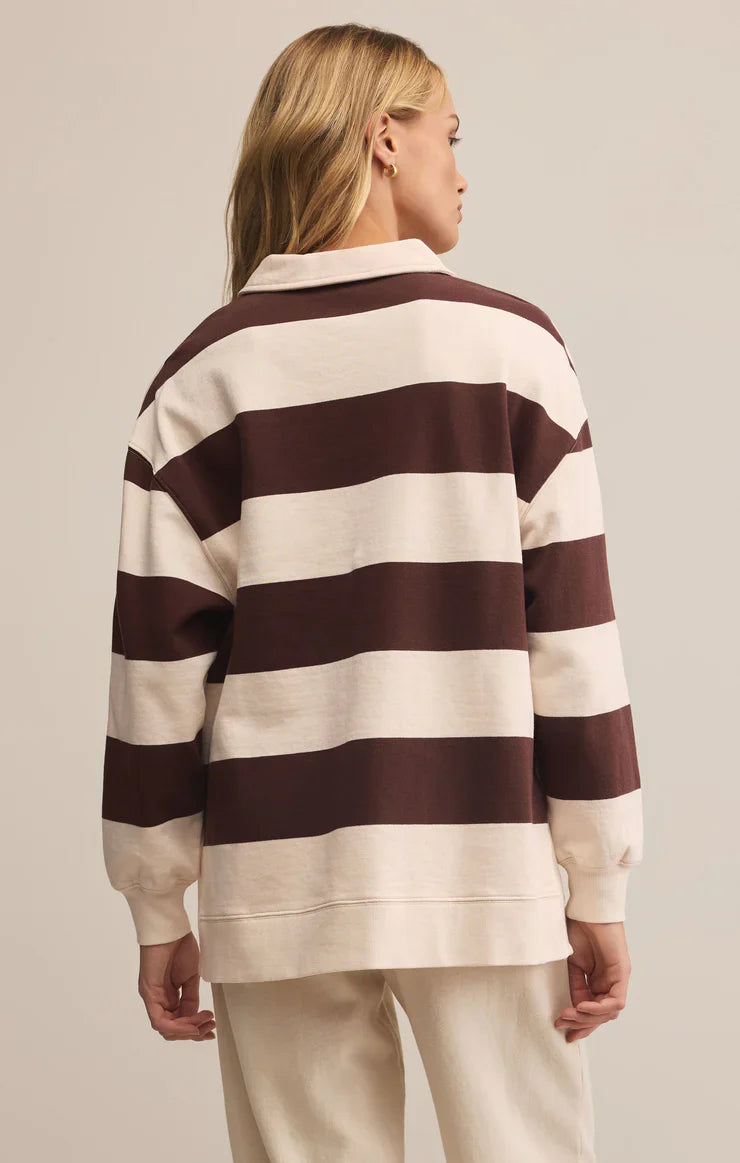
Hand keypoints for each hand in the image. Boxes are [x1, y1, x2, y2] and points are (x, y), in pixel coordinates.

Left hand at [137, 930, 216, 1041]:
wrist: (171, 929)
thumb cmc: (180, 946)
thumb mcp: (190, 977)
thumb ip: (190, 998)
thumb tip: (194, 1018)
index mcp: (167, 996)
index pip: (179, 1022)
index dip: (195, 1029)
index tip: (213, 1028)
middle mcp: (157, 1001)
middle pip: (172, 1030)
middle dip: (194, 1032)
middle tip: (211, 1026)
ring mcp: (151, 998)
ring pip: (166, 1029)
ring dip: (187, 1031)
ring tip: (205, 1023)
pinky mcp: (149, 994)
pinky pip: (159, 1021)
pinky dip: (177, 1027)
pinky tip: (193, 1025)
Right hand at [553, 916, 630, 1041]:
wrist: (586, 909)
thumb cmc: (577, 928)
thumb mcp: (570, 963)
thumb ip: (573, 985)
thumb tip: (567, 1008)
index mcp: (597, 981)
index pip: (592, 1011)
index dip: (579, 1024)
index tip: (562, 1030)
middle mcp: (610, 983)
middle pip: (600, 1016)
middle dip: (581, 1024)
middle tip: (561, 1024)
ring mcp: (617, 979)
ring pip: (608, 1012)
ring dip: (588, 1018)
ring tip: (569, 1013)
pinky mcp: (622, 973)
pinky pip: (615, 1001)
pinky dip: (599, 1008)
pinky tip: (582, 1006)